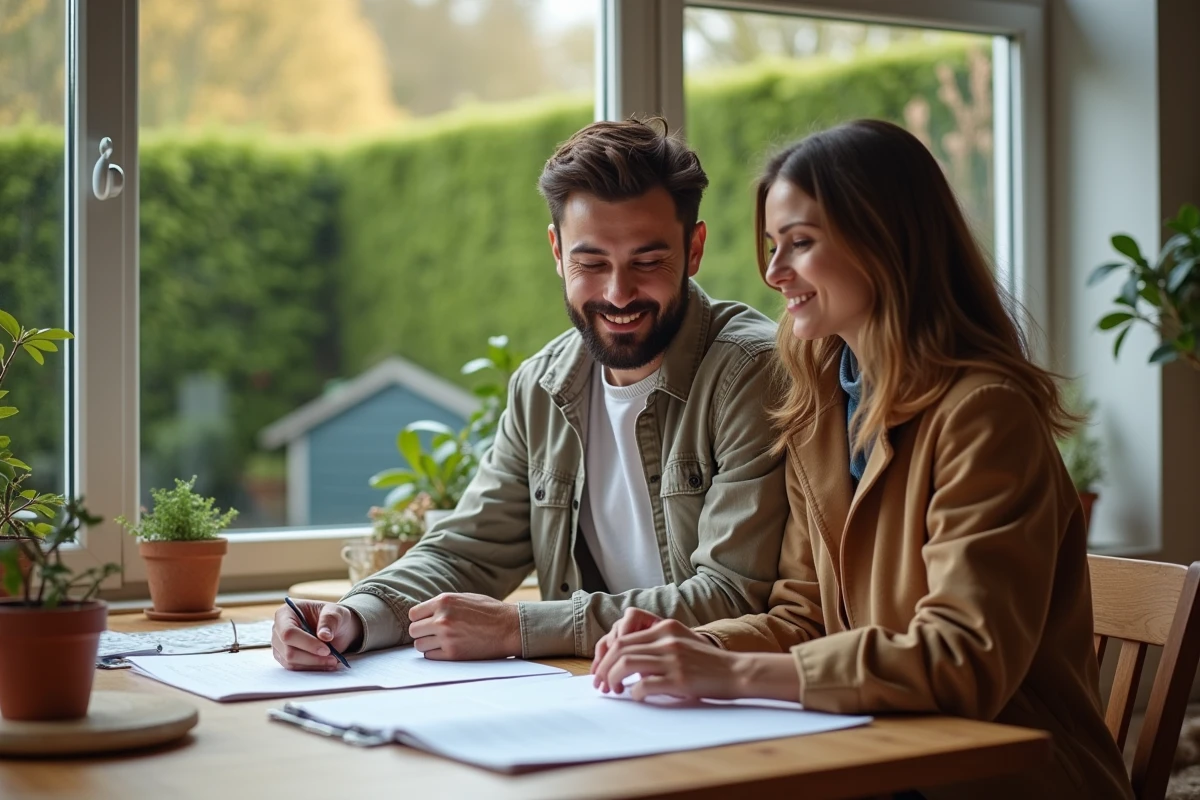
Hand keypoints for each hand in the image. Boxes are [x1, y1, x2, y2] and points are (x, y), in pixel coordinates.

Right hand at [272, 599, 361, 670]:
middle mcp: (278, 629)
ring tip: (332, 661)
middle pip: (288, 651)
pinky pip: (294, 668)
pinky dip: (311, 668)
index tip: (326, 650)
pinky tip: (325, 664)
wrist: (335, 628)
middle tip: (333, 658)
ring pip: (290, 662)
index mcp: (286, 613)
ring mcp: (279, 645)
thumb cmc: (332, 617)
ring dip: (313, 664)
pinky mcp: (283, 657)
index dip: (307, 643)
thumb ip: (330, 621)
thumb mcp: (336, 613)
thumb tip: (324, 636)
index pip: (288, 632)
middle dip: (312, 657)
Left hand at [408, 593, 519, 659]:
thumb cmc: (489, 611)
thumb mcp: (464, 598)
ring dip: (428, 644)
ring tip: (442, 641)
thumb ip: (444, 605)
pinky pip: (430, 656)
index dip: (419, 619)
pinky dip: (436, 653)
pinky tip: (448, 648)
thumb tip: (424, 614)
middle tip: (433, 633)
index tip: (427, 622)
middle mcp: (442, 619)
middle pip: (413, 630)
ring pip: (419, 645)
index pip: (413, 614)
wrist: (510, 627)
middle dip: (422, 632)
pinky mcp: (453, 653)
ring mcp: (446, 637)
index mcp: (444, 601)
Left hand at [591, 610, 737, 700]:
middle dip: (604, 668)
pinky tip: (636, 696)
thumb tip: (625, 656)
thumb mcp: (681, 640)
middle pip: (619, 650)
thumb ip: (656, 642)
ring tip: (613, 690)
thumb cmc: (707, 661)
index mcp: (665, 628)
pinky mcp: (679, 680)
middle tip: (602, 684)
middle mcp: (666, 640)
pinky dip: (634, 692)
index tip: (601, 670)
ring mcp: (673, 659)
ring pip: (626, 664)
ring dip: (613, 679)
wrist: (736, 671)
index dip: (606, 656)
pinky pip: (643, 685)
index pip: (623, 638)